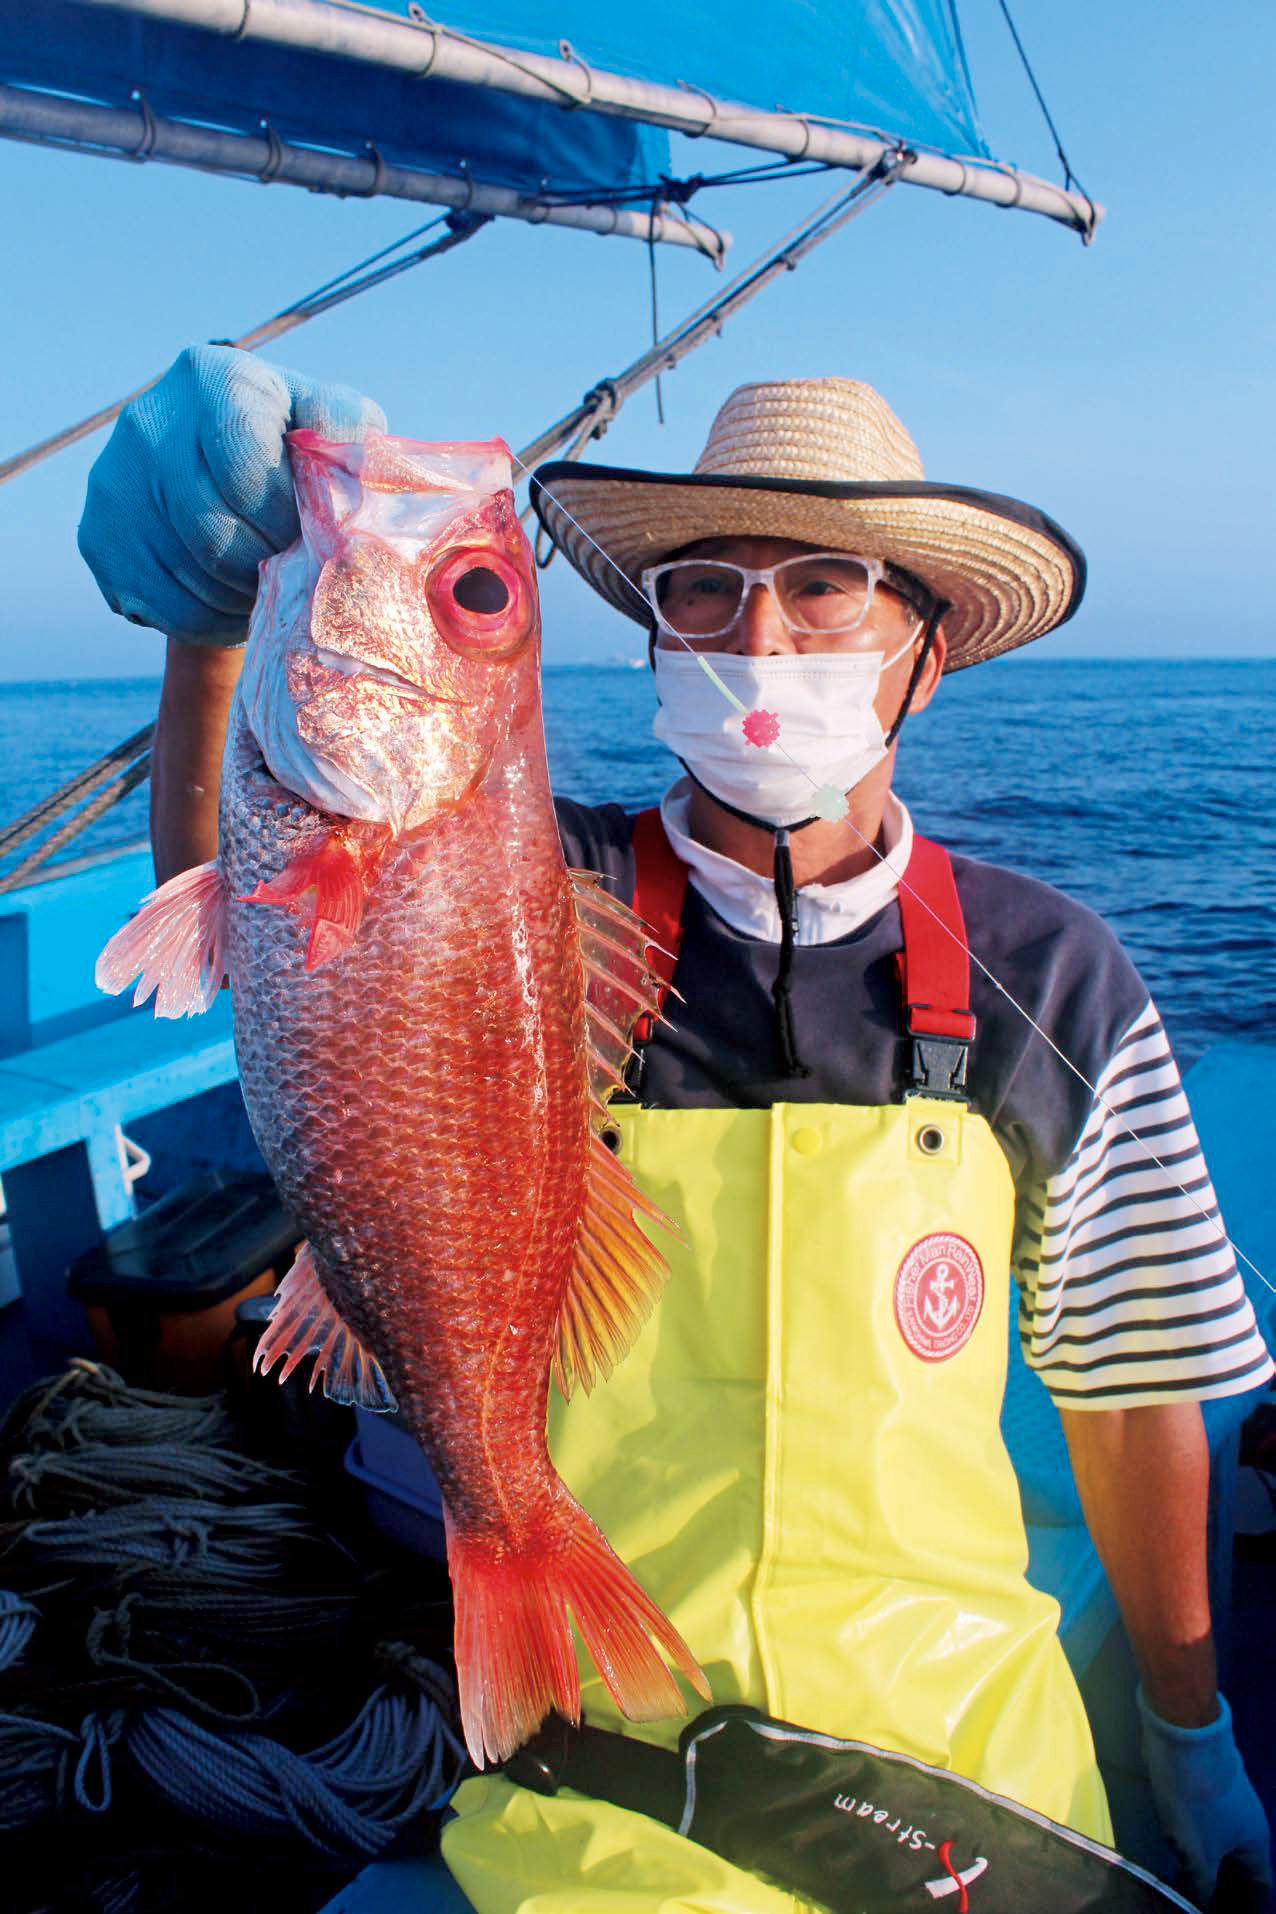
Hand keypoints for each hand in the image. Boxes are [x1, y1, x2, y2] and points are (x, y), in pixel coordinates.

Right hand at [78, 344, 384, 643]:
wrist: (216, 476)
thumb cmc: (290, 450)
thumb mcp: (326, 425)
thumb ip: (346, 426)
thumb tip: (349, 446)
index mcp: (211, 379)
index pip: (244, 470)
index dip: (282, 520)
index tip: (303, 534)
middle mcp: (147, 421)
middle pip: (212, 530)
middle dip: (264, 565)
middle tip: (288, 571)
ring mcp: (113, 481)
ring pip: (188, 576)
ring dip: (239, 598)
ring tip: (264, 587)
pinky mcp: (98, 538)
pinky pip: (162, 606)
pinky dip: (209, 620)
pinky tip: (231, 604)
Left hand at [1138, 1688, 1271, 1908]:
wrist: (1182, 1729)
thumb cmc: (1196, 1796)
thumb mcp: (1196, 1849)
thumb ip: (1201, 1883)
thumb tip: (1200, 1905)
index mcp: (1255, 1842)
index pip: (1261, 1886)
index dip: (1251, 1906)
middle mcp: (1247, 1822)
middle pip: (1242, 1867)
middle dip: (1228, 1889)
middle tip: (1203, 1904)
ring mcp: (1226, 1801)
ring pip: (1222, 1845)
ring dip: (1209, 1868)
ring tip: (1189, 1887)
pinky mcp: (1204, 1785)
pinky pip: (1205, 1826)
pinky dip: (1197, 1844)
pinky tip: (1177, 1852)